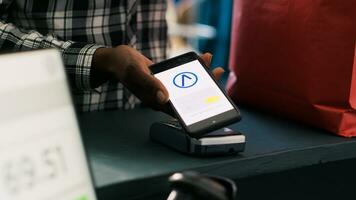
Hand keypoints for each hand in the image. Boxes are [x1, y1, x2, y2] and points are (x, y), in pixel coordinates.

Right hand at [91, 46, 223, 113]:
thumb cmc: (123, 66)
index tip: (209, 104)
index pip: (178, 109)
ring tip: (215, 67)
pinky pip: (182, 75)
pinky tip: (202, 59)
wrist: (117, 59)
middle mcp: (161, 97)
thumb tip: (165, 97)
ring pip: (186, 85)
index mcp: (154, 101)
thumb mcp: (136, 73)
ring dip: (201, 76)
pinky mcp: (165, 79)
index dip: (194, 108)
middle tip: (218, 77)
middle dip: (203, 89)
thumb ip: (150, 84)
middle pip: (186, 97)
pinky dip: (192, 67)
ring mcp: (164, 88)